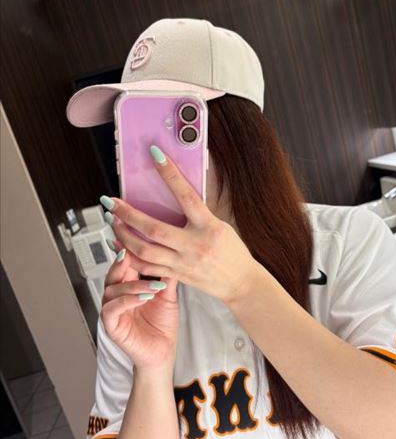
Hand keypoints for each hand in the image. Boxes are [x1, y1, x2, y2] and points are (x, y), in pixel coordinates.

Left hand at [101, 144, 260, 305]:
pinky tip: (118, 245)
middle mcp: (194, 246)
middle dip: (128, 214)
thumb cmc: (232, 252)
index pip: (186, 196)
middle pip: (154, 229)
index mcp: (209, 227)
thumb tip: (175, 194)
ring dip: (123, 235)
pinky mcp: (176, 276)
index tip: (155, 155)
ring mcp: (183, 263)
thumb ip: (197, 214)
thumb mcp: (220, 226)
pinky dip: (128, 256)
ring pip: (144, 250)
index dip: (170, 174)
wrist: (240, 283)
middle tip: (111, 202)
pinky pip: (146, 267)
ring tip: (112, 222)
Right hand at [101, 239, 179, 371]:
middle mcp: (118, 294)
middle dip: (124, 262)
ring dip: (133, 285)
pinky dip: (126, 301)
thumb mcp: (167, 295)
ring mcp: (112, 308)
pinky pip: (112, 309)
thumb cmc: (162, 325)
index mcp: (129, 285)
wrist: (163, 353)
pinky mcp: (110, 324)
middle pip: (114, 272)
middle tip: (135, 254)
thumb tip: (174, 251)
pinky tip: (142, 298)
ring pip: (113, 289)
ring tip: (152, 287)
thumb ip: (166, 275)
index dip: (129, 250)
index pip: (125, 263)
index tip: (137, 237)